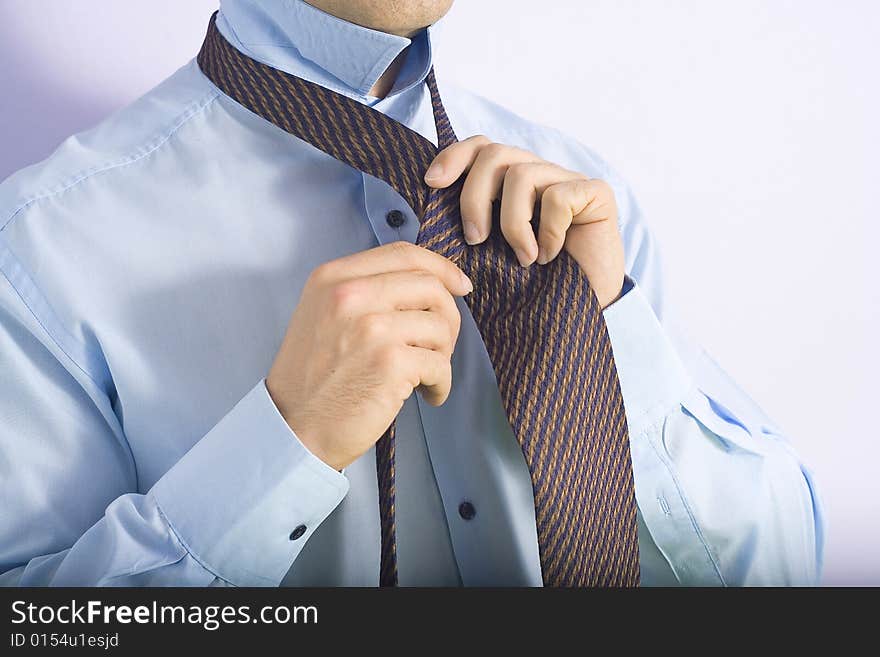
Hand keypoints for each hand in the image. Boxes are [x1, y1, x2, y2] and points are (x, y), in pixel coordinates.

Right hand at [266, 242, 471, 470]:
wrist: (293, 428)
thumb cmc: (312, 378)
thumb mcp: (323, 314)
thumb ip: (366, 290)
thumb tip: (430, 283)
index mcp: (333, 278)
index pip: (403, 253)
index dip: (441, 268)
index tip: (459, 285)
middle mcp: (351, 295)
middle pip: (430, 286)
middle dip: (448, 317)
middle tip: (439, 346)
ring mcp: (372, 328)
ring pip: (441, 325)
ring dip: (443, 354)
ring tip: (425, 375)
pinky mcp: (390, 363)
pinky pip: (440, 364)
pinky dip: (440, 383)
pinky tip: (427, 394)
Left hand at [424, 136, 624, 308]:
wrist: (579, 314)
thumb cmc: (533, 286)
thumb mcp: (490, 252)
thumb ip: (471, 221)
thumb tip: (432, 197)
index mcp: (512, 184)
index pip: (480, 147)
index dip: (454, 157)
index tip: (432, 184)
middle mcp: (541, 174)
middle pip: (494, 155)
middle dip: (474, 198)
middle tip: (475, 240)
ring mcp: (570, 180)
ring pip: (521, 175)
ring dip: (513, 224)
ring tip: (523, 259)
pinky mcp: (596, 192)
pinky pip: (558, 197)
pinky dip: (548, 232)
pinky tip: (550, 256)